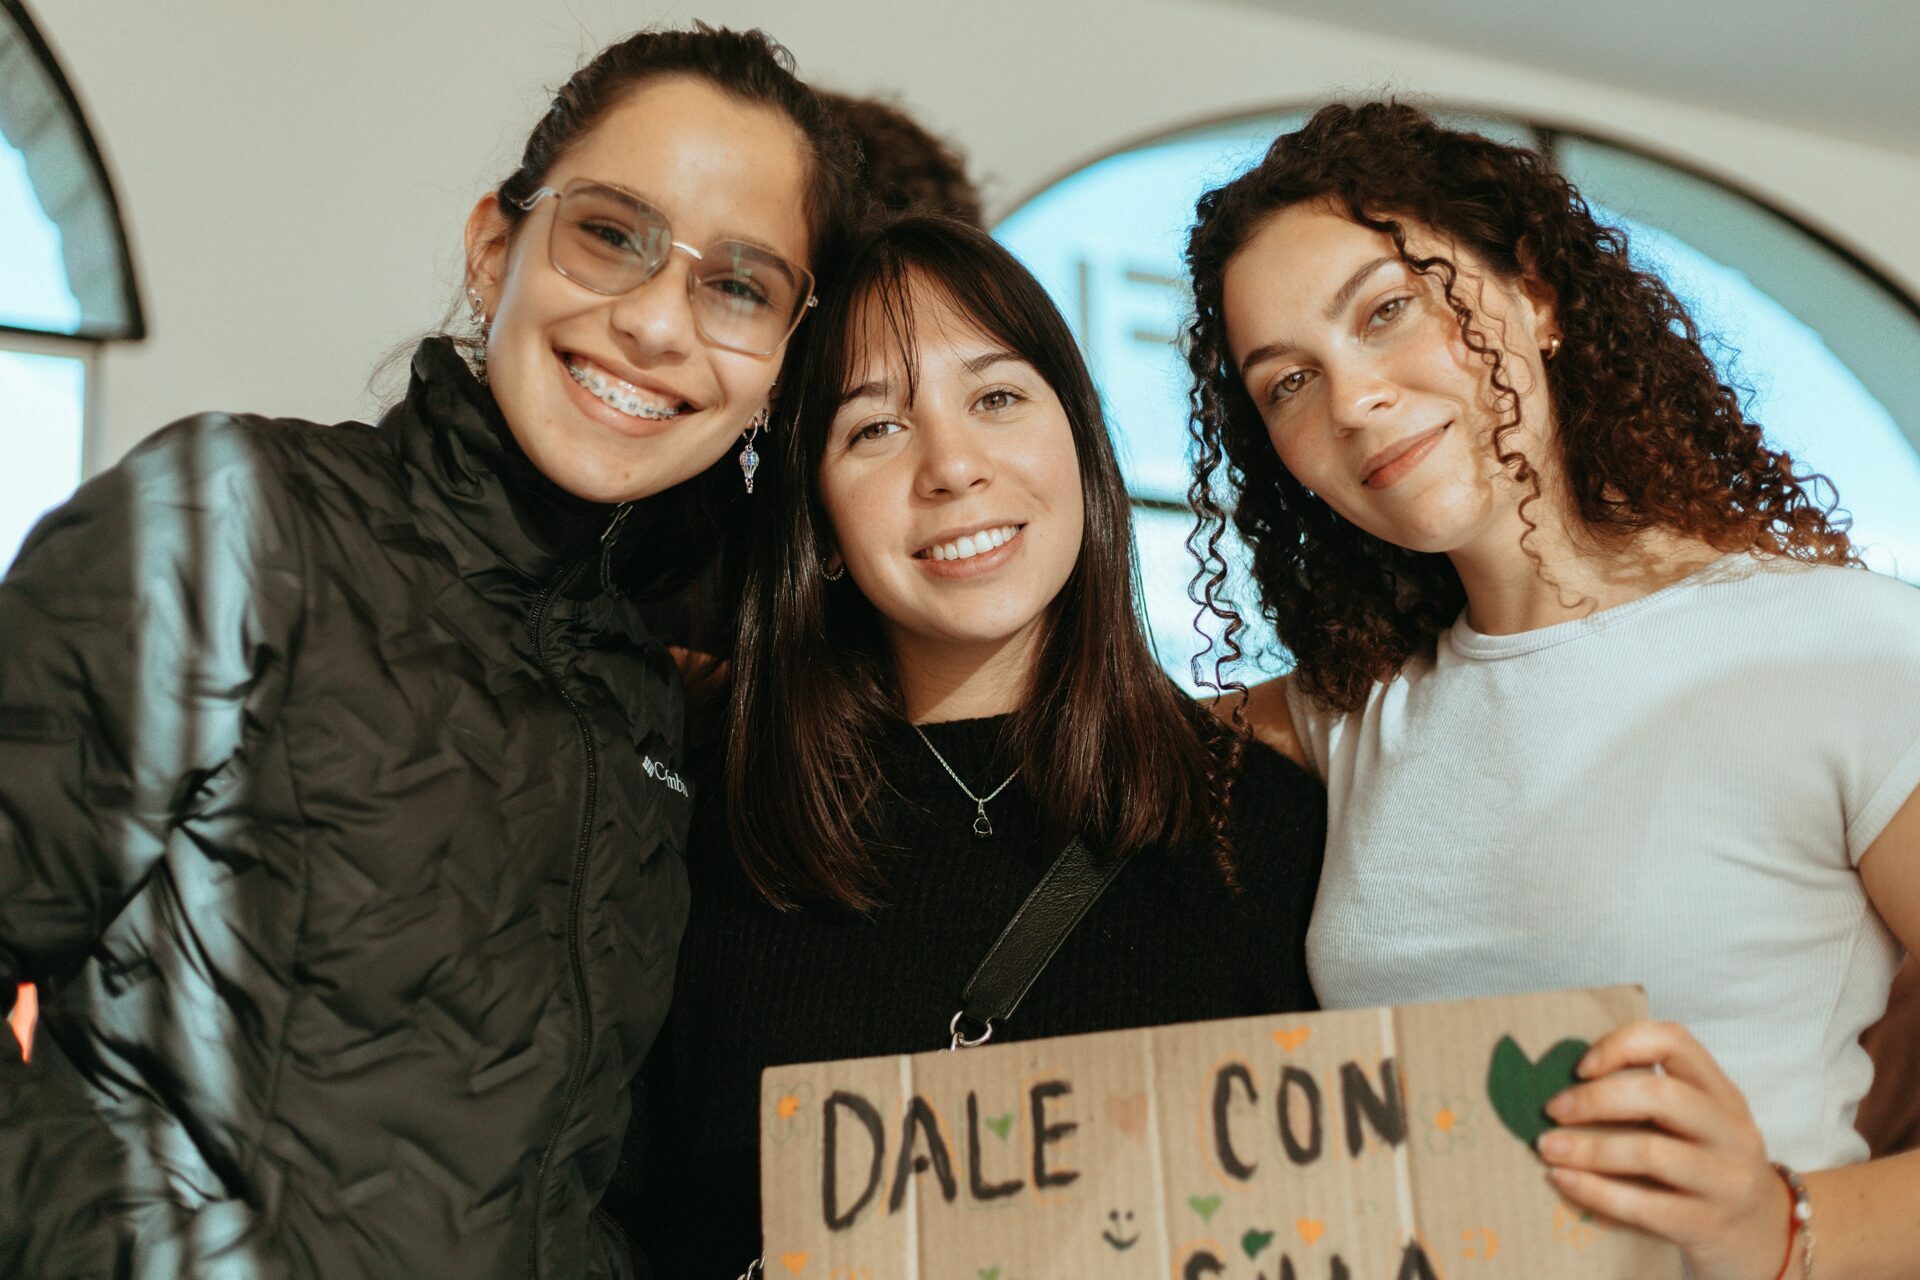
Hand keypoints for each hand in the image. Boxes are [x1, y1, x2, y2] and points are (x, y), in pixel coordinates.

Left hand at [1535, 1020, 1791, 1279]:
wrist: (1763, 1242)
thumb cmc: (1706, 1173)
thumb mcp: (1696, 1129)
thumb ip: (1650, 1101)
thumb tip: (1562, 1083)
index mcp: (1724, 1097)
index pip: (1676, 1042)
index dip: (1622, 1044)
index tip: (1580, 1066)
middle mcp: (1733, 1133)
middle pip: (1662, 1096)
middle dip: (1595, 1099)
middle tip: (1552, 1109)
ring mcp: (1727, 1182)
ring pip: (1651, 1152)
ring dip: (1588, 1148)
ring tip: (1547, 1148)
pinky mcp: (1709, 1226)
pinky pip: (1645, 1206)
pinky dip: (1595, 1191)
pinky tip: (1563, 1181)